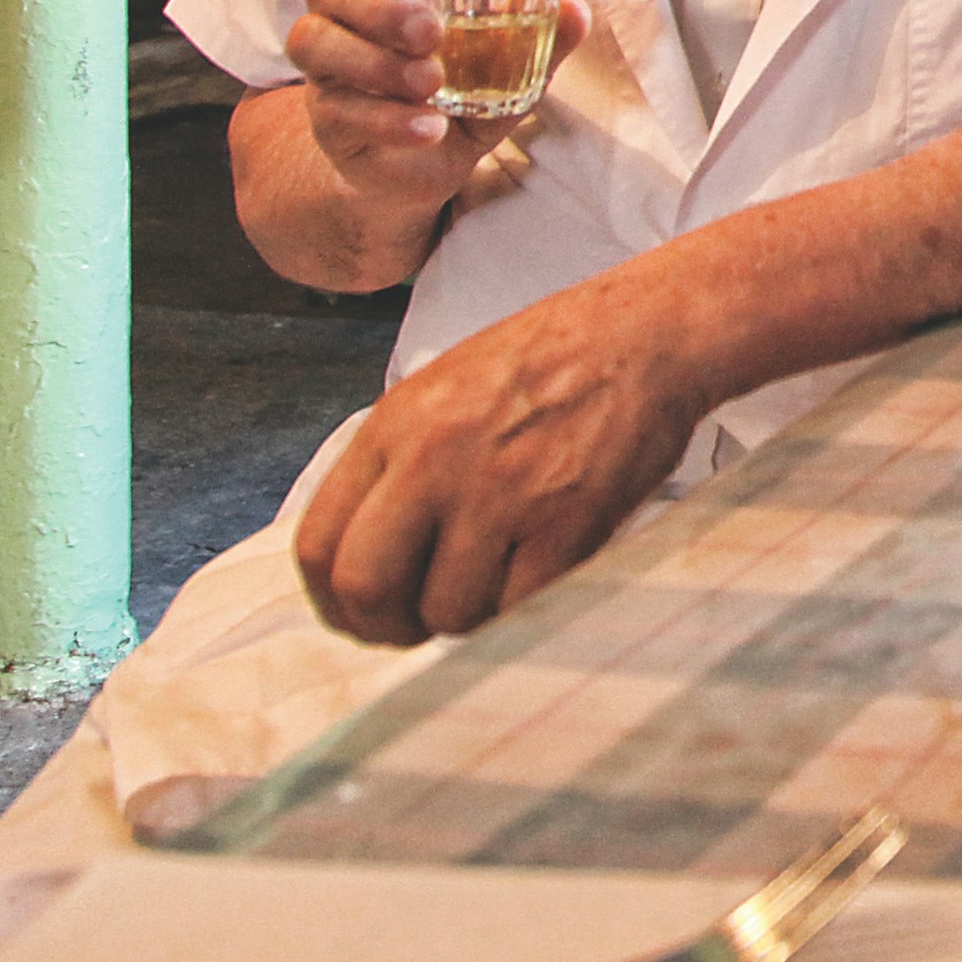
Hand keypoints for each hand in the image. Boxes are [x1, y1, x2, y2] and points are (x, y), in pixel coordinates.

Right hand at [284, 0, 591, 226]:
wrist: (429, 164)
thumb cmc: (467, 93)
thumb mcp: (511, 67)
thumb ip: (541, 37)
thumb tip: (577, 8)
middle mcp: (349, 16)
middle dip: (376, 4)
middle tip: (430, 33)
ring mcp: (331, 68)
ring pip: (314, 41)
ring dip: (375, 61)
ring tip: (432, 82)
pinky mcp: (329, 120)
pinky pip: (339, 110)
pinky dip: (388, 119)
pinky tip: (429, 127)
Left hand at [292, 276, 705, 643]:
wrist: (644, 334)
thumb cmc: (551, 358)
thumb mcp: (441, 388)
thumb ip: (395, 463)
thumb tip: (367, 551)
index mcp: (396, 427)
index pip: (317, 545)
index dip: (331, 600)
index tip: (358, 612)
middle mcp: (436, 461)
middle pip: (366, 589)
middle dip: (386, 626)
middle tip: (415, 624)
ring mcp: (501, 494)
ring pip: (447, 612)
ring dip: (465, 617)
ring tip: (490, 586)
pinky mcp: (566, 523)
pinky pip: (518, 608)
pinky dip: (521, 611)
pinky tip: (533, 579)